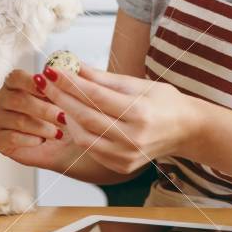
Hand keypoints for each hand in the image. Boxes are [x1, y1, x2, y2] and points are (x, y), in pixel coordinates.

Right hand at [0, 69, 73, 170]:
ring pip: (18, 121)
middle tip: (63, 117)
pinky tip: (43, 140)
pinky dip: (31, 140)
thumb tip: (58, 74)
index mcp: (13, 83)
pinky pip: (12, 138)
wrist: (58, 144)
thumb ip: (59, 85)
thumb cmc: (58, 116)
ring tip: (58, 133)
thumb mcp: (62, 99)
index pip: (16, 77)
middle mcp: (2, 99)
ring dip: (41, 127)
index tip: (48, 89)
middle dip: (44, 109)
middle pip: (18, 99)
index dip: (31, 82)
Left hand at [37, 65, 203, 175]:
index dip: (70, 83)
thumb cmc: (163, 102)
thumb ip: (102, 77)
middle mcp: (134, 138)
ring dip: (66, 115)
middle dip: (61, 97)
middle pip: (85, 117)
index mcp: (140, 113)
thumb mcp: (136, 83)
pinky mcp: (121, 166)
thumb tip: (72, 64)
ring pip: (84, 136)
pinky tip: (73, 116)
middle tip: (45, 81)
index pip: (96, 96)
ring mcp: (127, 156)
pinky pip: (91, 149)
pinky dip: (78, 131)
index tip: (52, 70)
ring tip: (58, 98)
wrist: (186, 130)